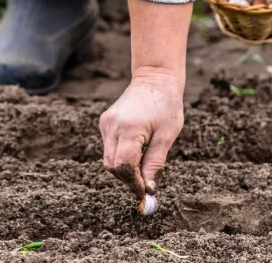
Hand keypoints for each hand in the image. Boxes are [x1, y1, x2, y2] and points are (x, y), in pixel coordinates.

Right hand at [99, 67, 184, 201]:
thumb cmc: (166, 106)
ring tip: (143, 163)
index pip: (123, 166)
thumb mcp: (167, 136)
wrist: (155, 78)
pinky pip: (109, 147)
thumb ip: (155, 163)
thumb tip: (148, 188)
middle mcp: (112, 126)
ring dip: (124, 167)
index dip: (134, 182)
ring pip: (109, 158)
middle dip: (128, 178)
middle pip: (112, 165)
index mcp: (129, 129)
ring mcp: (106, 123)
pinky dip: (121, 154)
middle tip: (145, 183)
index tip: (145, 192)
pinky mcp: (105, 122)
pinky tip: (136, 148)